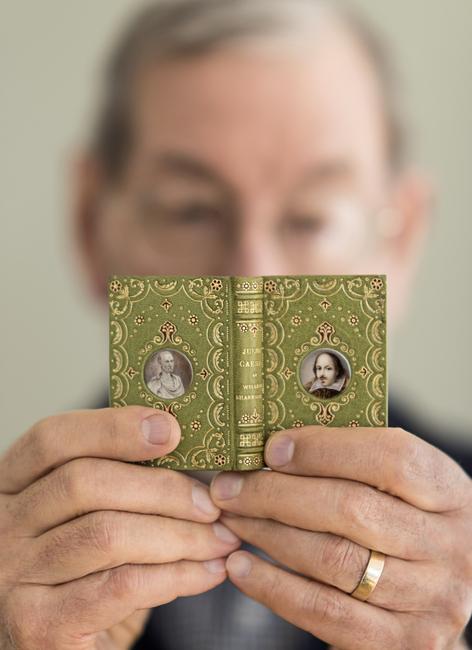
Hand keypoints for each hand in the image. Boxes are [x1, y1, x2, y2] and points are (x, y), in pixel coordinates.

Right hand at [0, 407, 239, 648]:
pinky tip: (208, 572)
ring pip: (107, 533)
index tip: (170, 430)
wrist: (64, 647)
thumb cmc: (84, 572)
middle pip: (84, 482)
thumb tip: (193, 462)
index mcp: (12, 485)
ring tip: (221, 539)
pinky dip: (176, 575)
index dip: (112, 427)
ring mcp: (13, 577)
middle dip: (161, 488)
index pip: (53, 439)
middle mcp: (2, 526)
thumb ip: (120, 483)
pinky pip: (121, 586)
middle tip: (212, 501)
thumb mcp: (88, 518)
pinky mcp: (39, 626)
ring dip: (179, 534)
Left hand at [210, 426, 471, 648]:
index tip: (271, 449)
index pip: (390, 458)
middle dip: (276, 494)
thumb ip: (358, 463)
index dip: (324, 449)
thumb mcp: (406, 488)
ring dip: (268, 536)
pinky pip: (325, 612)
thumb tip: (279, 446)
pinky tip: (241, 566)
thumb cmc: (410, 526)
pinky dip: (274, 588)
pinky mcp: (404, 642)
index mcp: (450, 492)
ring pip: (332, 560)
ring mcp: (431, 599)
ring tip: (231, 519)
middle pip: (351, 509)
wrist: (444, 595)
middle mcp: (450, 546)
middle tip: (229, 487)